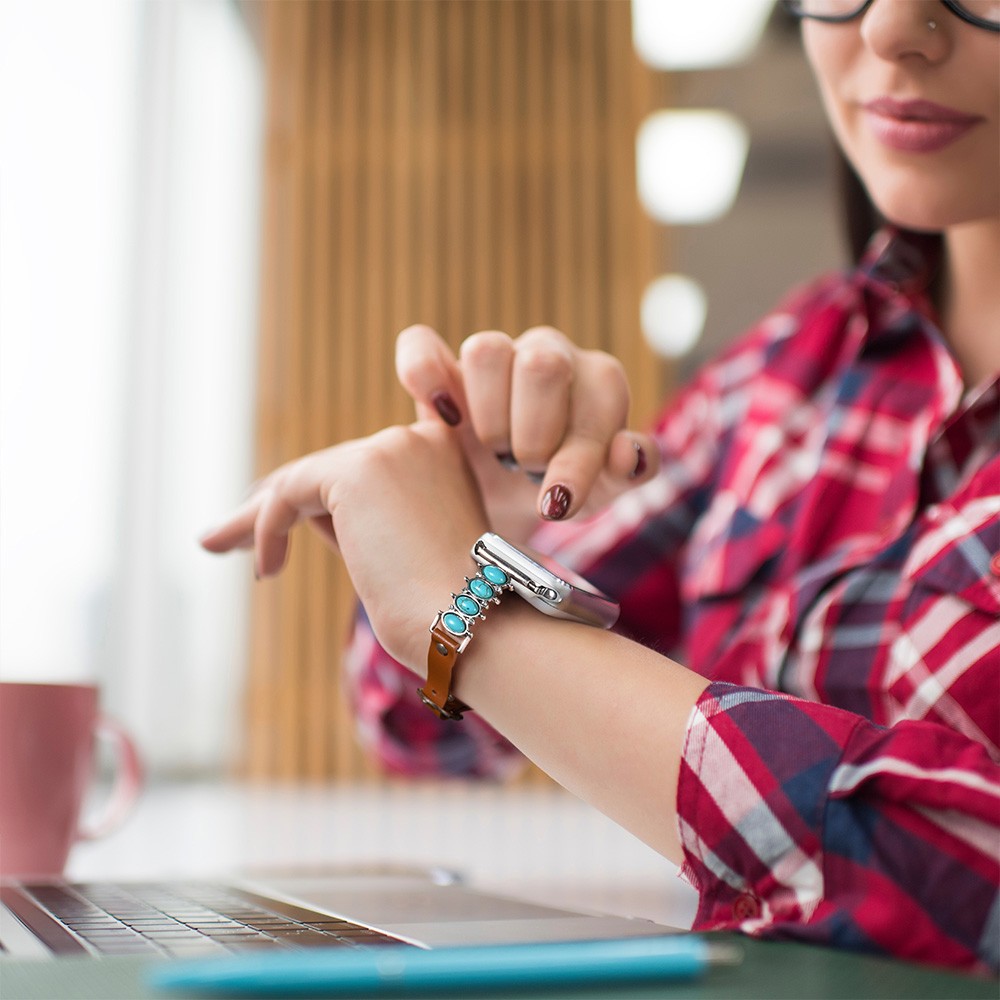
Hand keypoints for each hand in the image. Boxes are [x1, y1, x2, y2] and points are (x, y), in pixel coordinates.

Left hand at [199, 421, 488, 670]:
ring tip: (216, 543)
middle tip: (227, 537)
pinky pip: (289, 493)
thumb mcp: (405, 552)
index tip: (271, 512)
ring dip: (256, 518)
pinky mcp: (359, 470)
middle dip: (276, 507)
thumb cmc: (448, 610)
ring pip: (303, 480)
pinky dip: (265, 528)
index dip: (314, 488)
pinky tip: (265, 568)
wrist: (472, 625)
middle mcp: (420, 438)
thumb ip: (362, 521)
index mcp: (442, 456)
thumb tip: (291, 512)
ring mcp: (392, 449)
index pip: (362, 464)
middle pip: (327, 470)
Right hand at [395, 324, 659, 538]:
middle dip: (533, 435)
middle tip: (526, 470)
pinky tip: (443, 416)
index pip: (600, 397)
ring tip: (493, 451)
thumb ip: (624, 474)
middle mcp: (550, 353)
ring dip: (488, 417)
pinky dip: (424, 375)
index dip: (576, 458)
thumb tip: (628, 452)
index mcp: (600, 380)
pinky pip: (420, 346)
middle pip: (543, 364)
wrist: (500, 502)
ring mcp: (494, 354)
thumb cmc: (558, 490)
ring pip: (486, 351)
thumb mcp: (598, 493)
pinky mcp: (440, 365)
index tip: (555, 506)